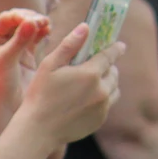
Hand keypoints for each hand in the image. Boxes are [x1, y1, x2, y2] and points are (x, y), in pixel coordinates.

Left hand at [0, 9, 51, 134]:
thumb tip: (33, 21)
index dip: (20, 16)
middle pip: (19, 20)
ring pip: (29, 28)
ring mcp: (14, 47)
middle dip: (32, 19)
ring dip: (39, 24)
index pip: (6, 19)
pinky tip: (48, 32)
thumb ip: (19, 40)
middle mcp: (0, 40)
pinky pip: (36, 38)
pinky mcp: (27, 55)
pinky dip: (43, 33)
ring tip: (47, 26)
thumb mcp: (5, 61)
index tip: (33, 20)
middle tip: (43, 22)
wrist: (2, 111)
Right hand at [13, 23, 124, 146]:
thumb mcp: (50, 65)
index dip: (116, 48)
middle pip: (113, 72)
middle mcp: (101, 90)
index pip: (110, 55)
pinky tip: (88, 99)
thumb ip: (69, 45)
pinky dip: (103, 98)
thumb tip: (86, 27)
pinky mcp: (100, 120)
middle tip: (99, 65)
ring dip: (108, 82)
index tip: (120, 45)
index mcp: (90, 73)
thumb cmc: (39, 95)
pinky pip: (108, 104)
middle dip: (108, 66)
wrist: (37, 131)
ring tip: (95, 81)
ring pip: (113, 88)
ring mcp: (102, 106)